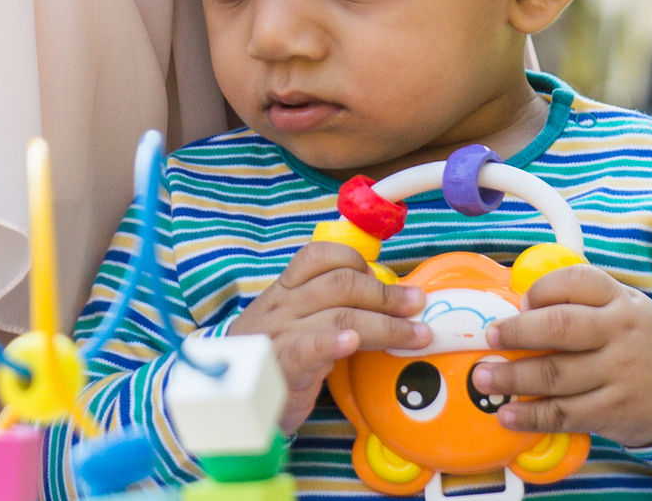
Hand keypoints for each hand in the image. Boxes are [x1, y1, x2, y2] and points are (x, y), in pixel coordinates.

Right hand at [228, 239, 430, 430]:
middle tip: (417, 305)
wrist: (233, 397)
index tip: (387, 279)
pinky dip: (333, 342)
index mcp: (286, 289)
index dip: (358, 261)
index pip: (319, 255)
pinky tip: (354, 342)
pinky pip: (308, 348)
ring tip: (415, 334)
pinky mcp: (281, 367)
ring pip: (338, 316)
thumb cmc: (276, 357)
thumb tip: (385, 298)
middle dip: (386, 294)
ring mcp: (280, 335)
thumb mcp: (296, 322)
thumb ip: (329, 306)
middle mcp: (283, 305)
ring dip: (386, 324)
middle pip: (340, 284)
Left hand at [469, 264, 651, 449]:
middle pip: (559, 327)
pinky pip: (565, 413)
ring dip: (512, 378)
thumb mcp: (626, 309)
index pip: (576, 281)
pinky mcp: (615, 410)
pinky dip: (531, 416)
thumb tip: (518, 308)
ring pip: (556, 374)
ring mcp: (619, 373)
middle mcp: (621, 333)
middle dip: (517, 332)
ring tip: (484, 377)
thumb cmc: (645, 343)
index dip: (541, 290)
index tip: (520, 302)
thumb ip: (583, 305)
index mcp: (621, 300)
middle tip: (490, 336)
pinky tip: (509, 414)